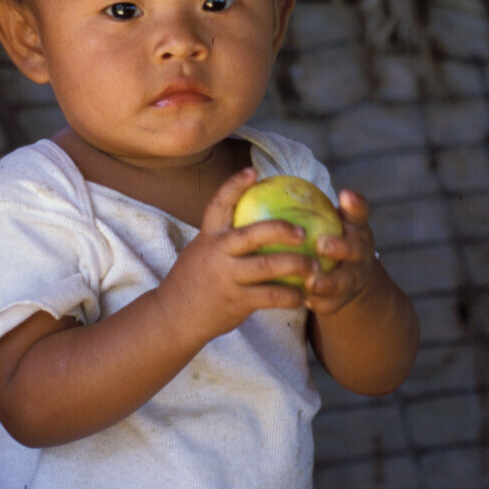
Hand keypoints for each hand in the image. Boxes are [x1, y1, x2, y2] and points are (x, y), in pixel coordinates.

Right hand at [155, 167, 316, 347]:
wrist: (173, 318)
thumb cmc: (194, 282)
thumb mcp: (201, 253)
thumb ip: (223, 240)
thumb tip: (254, 225)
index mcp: (208, 237)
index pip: (218, 204)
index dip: (234, 185)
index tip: (253, 171)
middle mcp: (217, 253)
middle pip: (254, 234)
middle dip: (282, 229)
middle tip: (304, 231)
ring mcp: (227, 277)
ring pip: (268, 266)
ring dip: (297, 265)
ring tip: (315, 266)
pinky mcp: (237, 301)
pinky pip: (271, 296)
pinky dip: (290, 296)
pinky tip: (302, 296)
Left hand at [295, 188, 375, 317]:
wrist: (345, 276)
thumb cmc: (324, 237)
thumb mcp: (322, 219)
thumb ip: (302, 205)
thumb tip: (255, 177)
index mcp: (355, 227)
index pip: (359, 211)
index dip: (355, 204)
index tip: (344, 195)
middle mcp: (361, 250)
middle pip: (356, 248)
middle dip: (342, 247)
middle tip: (322, 245)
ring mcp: (356, 276)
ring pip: (345, 280)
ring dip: (329, 282)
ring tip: (310, 283)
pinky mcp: (346, 298)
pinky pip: (333, 302)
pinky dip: (321, 302)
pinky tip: (304, 300)